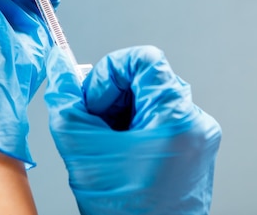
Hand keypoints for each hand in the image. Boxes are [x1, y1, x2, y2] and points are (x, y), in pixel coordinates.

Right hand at [45, 45, 221, 214]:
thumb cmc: (126, 213)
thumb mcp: (81, 150)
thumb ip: (65, 101)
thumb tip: (58, 68)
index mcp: (175, 116)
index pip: (144, 58)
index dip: (110, 70)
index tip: (95, 98)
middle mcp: (195, 123)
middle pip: (146, 78)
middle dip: (112, 95)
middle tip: (94, 121)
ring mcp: (197, 137)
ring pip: (151, 98)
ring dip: (121, 111)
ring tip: (107, 141)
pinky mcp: (193, 150)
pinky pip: (160, 119)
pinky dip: (135, 126)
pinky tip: (121, 152)